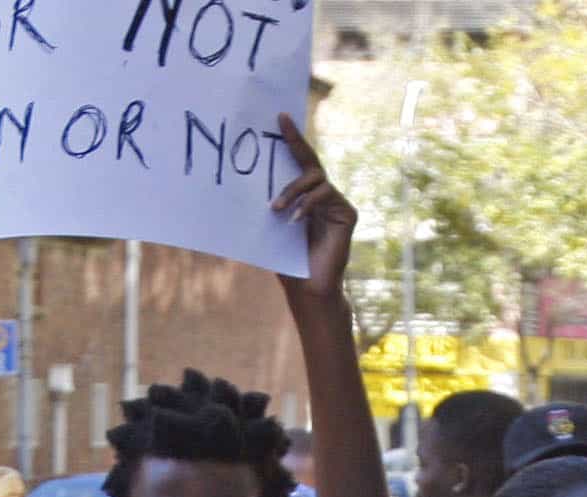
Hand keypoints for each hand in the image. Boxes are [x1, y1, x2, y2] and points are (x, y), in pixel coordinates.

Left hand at [269, 117, 357, 300]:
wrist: (308, 288)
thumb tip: (239, 183)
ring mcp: (336, 203)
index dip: (291, 139)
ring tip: (277, 208)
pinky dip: (308, 205)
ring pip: (315, 179)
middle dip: (296, 141)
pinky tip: (295, 221)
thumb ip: (268, 205)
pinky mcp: (347, 213)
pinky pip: (326, 196)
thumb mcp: (271, 228)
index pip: (298, 163)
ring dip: (293, 190)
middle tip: (282, 124)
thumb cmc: (288, 261)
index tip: (280, 117)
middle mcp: (323, 195)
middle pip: (310, 162)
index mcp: (305, 196)